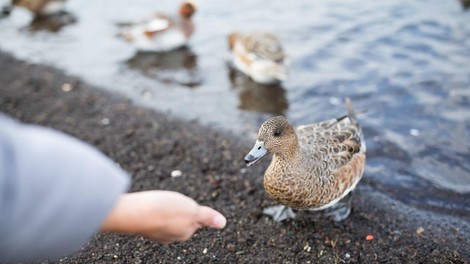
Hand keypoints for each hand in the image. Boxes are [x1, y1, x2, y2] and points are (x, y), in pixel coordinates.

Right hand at [100, 190, 225, 243]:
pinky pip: (152, 216)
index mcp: (184, 233)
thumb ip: (207, 216)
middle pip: (181, 220)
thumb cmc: (163, 211)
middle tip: (174, 200)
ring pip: (166, 218)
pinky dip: (153, 209)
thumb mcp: (192, 210)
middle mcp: (170, 236)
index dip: (193, 209)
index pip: (195, 221)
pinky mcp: (142, 225)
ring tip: (162, 201)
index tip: (187, 203)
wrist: (132, 212)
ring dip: (166, 209)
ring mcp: (155, 232)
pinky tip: (149, 204)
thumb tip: (222, 223)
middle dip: (180, 210)